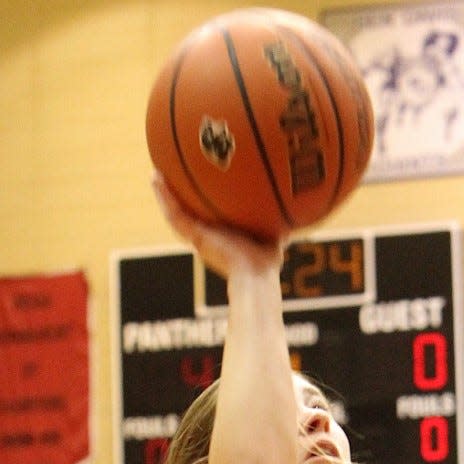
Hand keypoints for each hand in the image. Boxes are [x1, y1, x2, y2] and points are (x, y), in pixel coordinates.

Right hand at [151, 172, 285, 279]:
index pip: (208, 220)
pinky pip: (175, 215)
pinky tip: (155, 178)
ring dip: (164, 195)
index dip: (200, 205)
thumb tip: (294, 206)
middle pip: (190, 215)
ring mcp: (199, 239)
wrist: (255, 275)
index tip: (196, 188)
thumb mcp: (273, 233)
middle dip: (179, 198)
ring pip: (176, 214)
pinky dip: (164, 198)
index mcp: (223, 239)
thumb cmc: (266, 262)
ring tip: (154, 174)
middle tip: (169, 178)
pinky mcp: (195, 237)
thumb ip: (277, 220)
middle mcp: (208, 239)